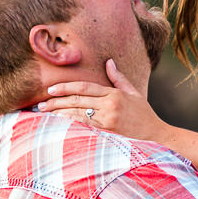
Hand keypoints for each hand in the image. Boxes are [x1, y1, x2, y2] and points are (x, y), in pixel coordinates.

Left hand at [36, 59, 163, 141]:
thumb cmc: (144, 115)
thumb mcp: (134, 93)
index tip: (50, 89)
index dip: (66, 87)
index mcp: (114, 94)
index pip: (85, 87)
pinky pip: (85, 127)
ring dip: (59, 113)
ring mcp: (108, 120)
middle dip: (56, 101)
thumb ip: (119, 78)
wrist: (157, 136)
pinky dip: (70, 124)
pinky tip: (59, 124)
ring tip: (44, 113)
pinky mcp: (108, 134)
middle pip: (77, 100)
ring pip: (78, 113)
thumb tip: (108, 61)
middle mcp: (110, 105)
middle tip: (40, 104)